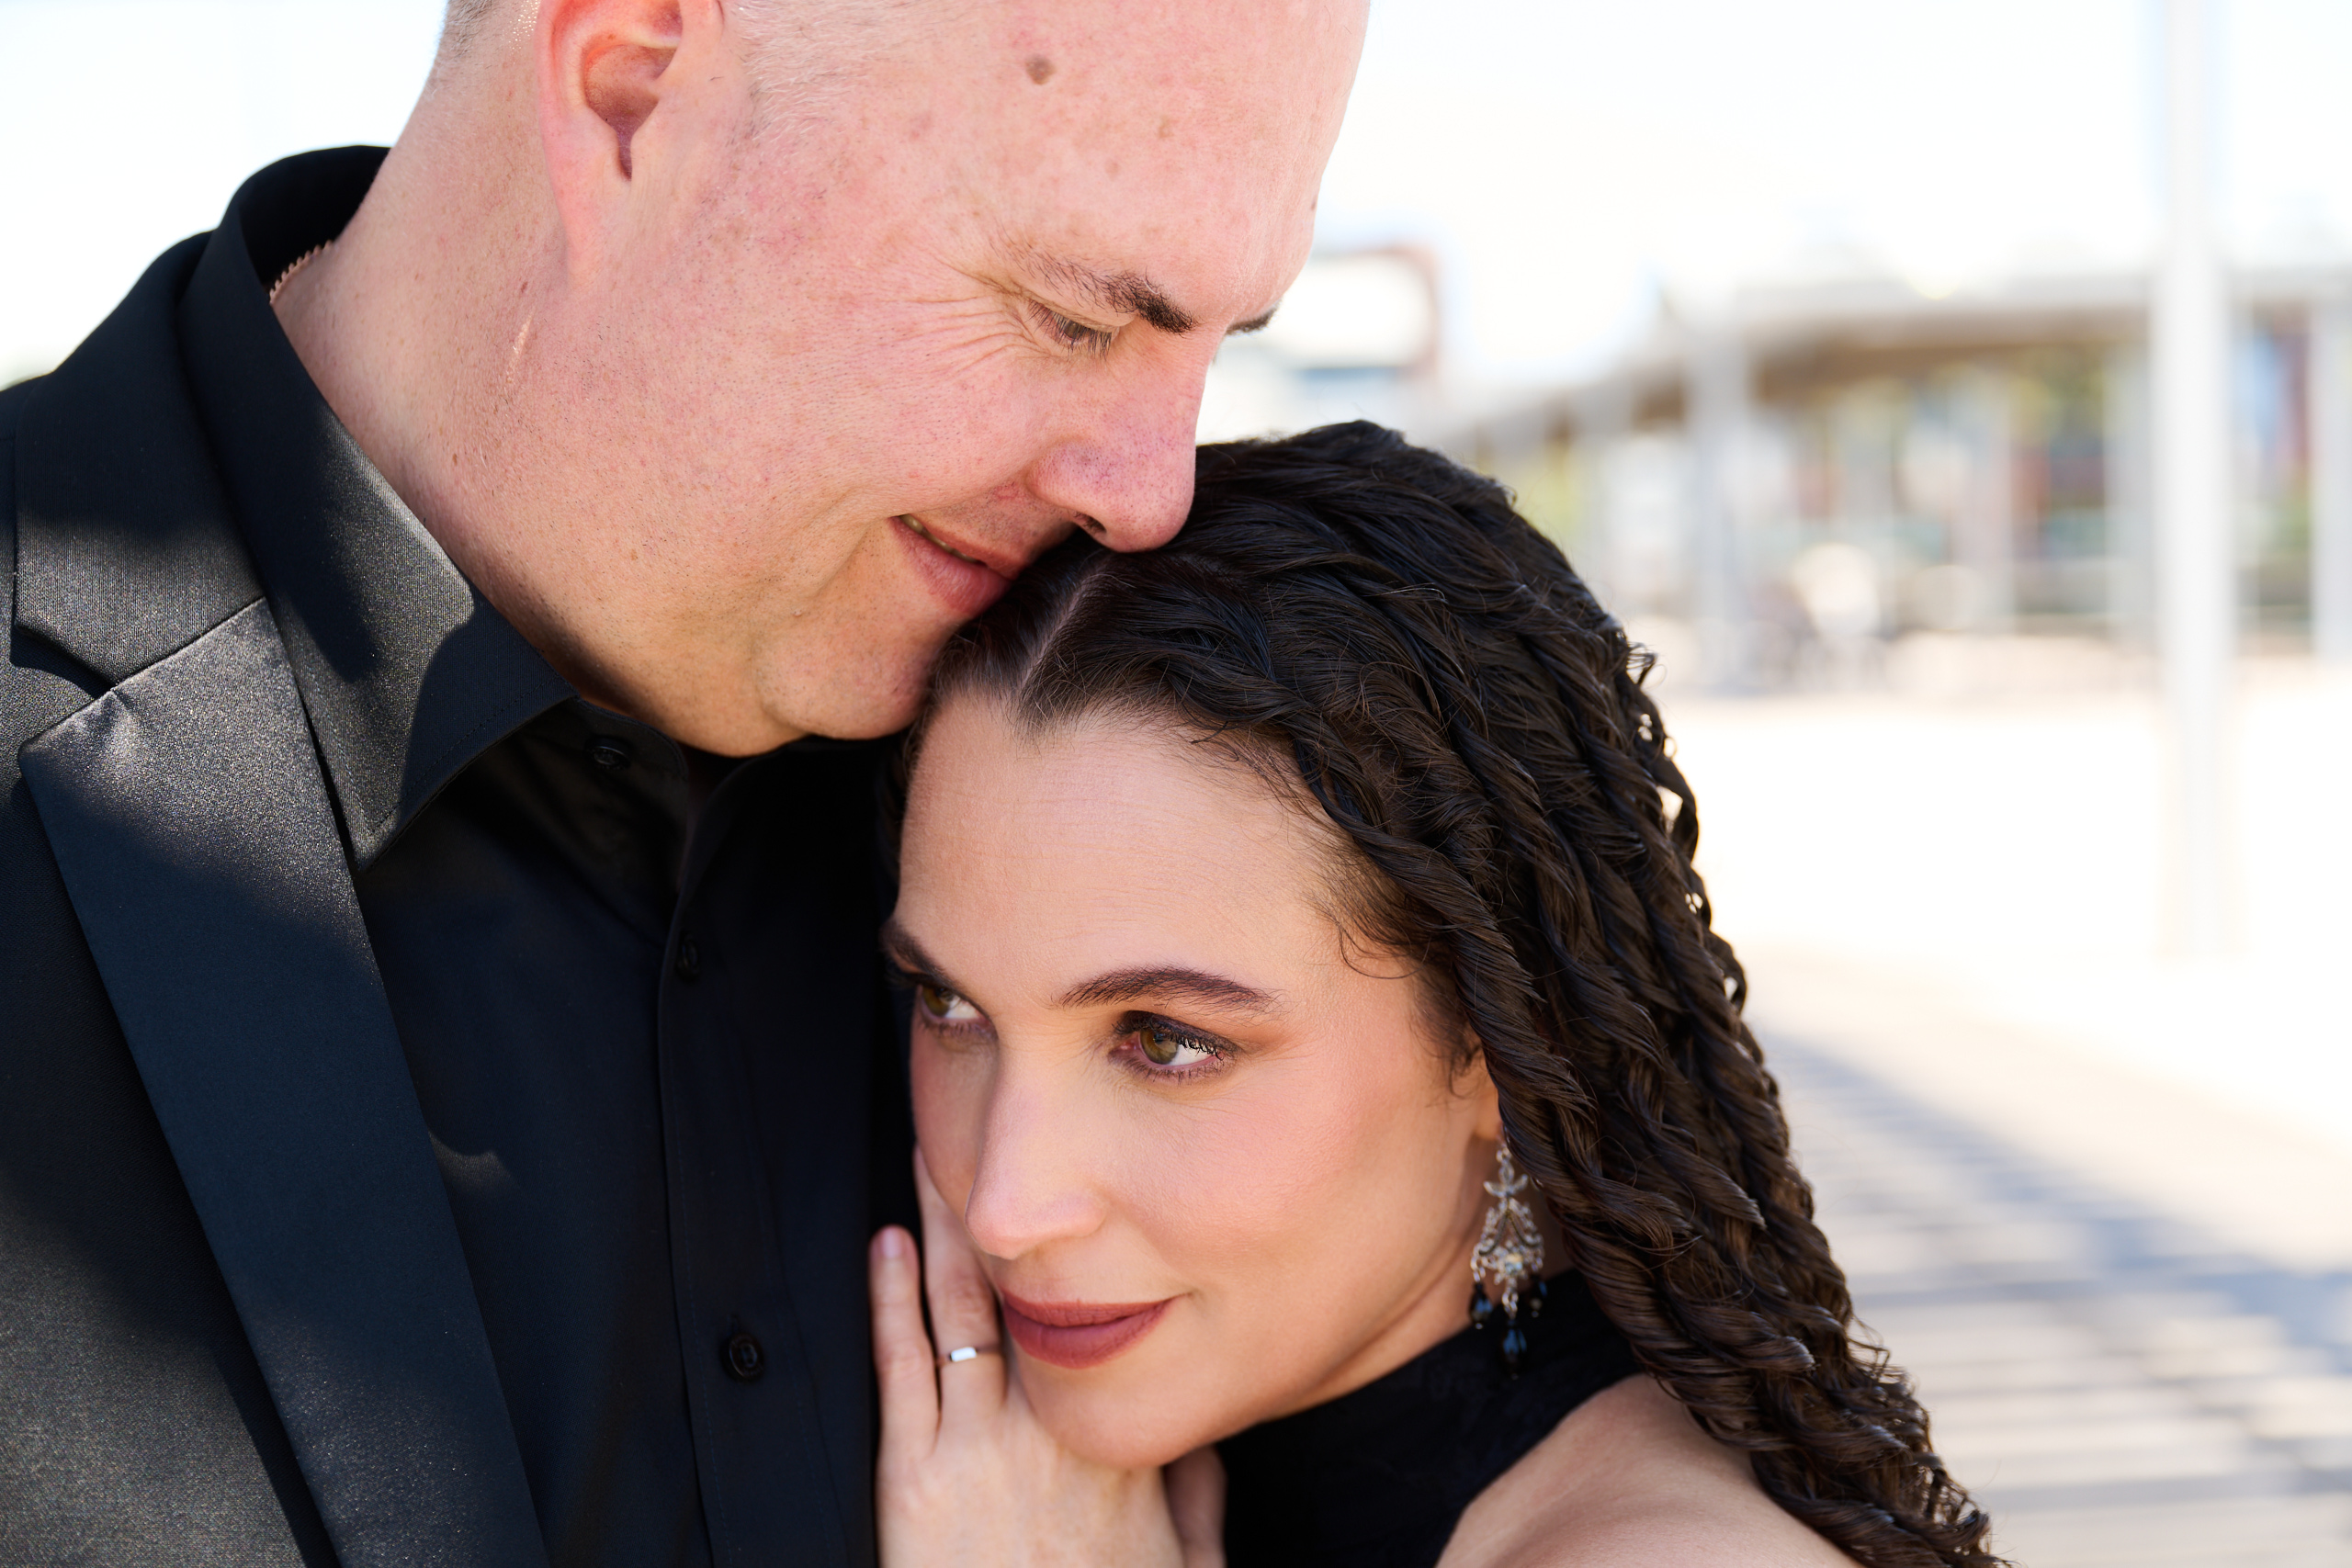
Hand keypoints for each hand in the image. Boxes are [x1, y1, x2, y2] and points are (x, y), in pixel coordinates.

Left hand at [870, 1151, 1224, 1567]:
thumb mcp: (1191, 1567)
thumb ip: (1202, 1497)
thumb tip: (1206, 1439)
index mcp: (1122, 1440)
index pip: (1106, 1320)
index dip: (1082, 1252)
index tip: (1076, 1200)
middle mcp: (1054, 1426)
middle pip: (1030, 1291)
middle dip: (1005, 1211)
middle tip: (985, 1133)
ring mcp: (981, 1447)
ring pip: (963, 1309)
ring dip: (941, 1228)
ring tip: (929, 1158)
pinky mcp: (915, 1478)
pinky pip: (904, 1368)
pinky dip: (892, 1301)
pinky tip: (884, 1249)